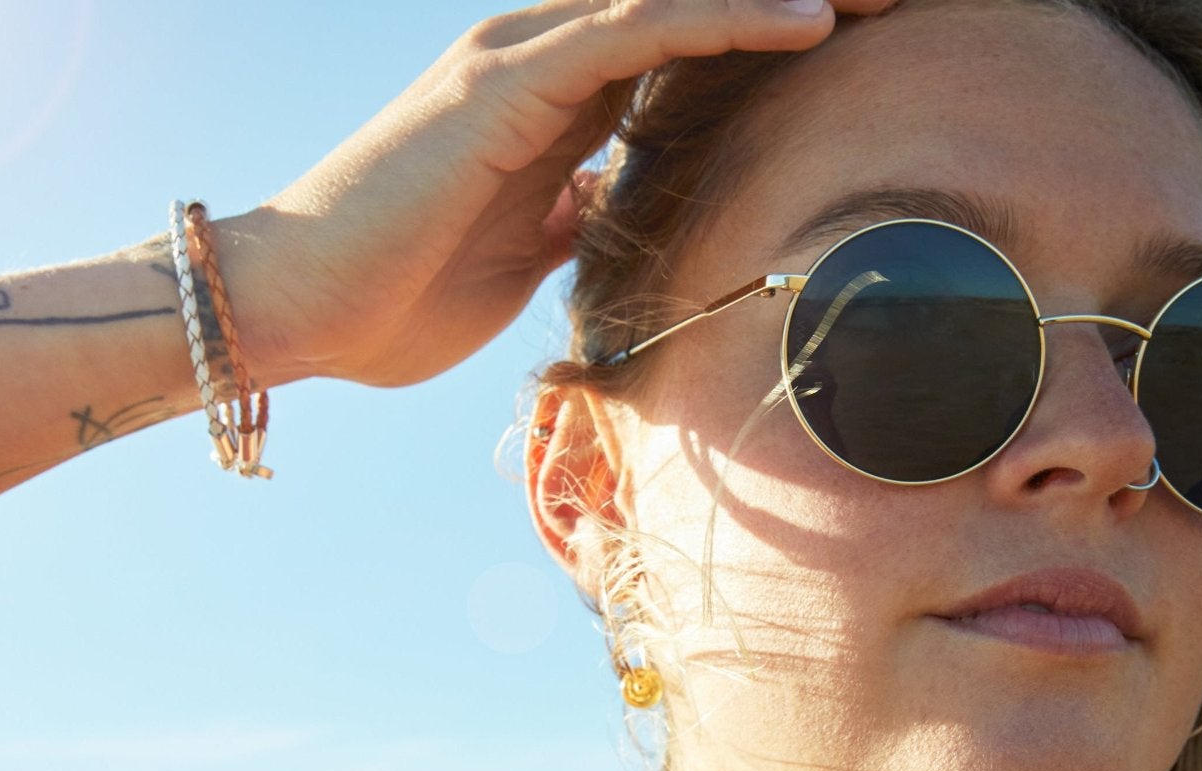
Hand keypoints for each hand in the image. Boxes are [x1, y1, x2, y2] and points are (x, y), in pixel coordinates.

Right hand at [222, 0, 892, 389]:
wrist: (298, 308)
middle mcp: (543, 62)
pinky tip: (811, 22)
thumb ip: (574, 218)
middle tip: (903, 4)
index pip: (682, 50)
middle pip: (690, 8)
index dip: (766, 42)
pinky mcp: (509, 85)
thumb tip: (618, 214)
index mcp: (552, 105)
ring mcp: (522, 62)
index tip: (860, 54)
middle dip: (796, 2)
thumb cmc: (399, 296)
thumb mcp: (525, 259)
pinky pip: (639, 31)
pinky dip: (726, 19)